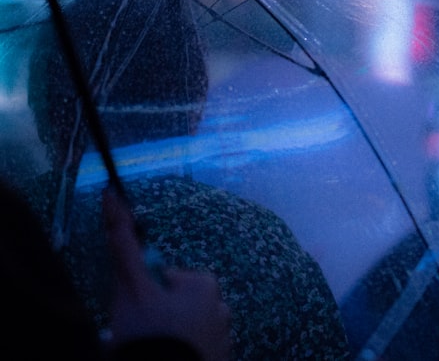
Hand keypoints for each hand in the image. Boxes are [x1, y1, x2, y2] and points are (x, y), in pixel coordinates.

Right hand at [103, 187, 231, 360]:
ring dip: (169, 335)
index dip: (145, 294)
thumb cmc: (147, 328)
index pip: (166, 281)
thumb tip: (113, 195)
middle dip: (158, 315)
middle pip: (176, 304)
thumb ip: (123, 242)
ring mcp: (224, 335)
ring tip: (154, 346)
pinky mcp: (221, 358)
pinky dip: (183, 351)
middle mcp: (222, 305)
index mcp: (205, 283)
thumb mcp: (130, 284)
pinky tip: (169, 354)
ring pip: (186, 328)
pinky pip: (196, 348)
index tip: (137, 311)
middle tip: (142, 331)